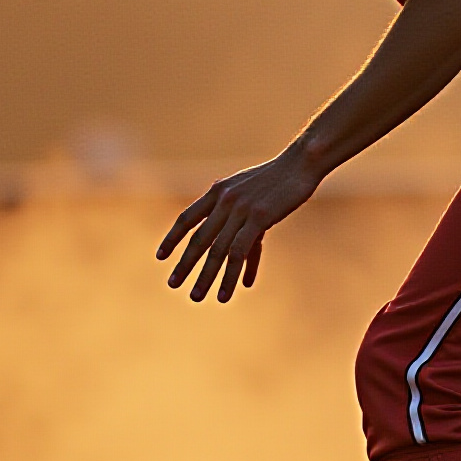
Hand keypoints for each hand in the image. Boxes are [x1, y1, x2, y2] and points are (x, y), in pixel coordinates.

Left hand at [156, 145, 320, 302]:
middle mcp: (224, 200)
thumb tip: (233, 239)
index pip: (187, 218)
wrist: (300, 163)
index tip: (160, 256)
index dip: (173, 238)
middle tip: (173, 284)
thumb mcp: (248, 190)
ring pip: (218, 250)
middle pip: (199, 239)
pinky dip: (231, 276)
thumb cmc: (276, 178)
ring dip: (206, 277)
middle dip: (185, 264)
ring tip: (196, 297)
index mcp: (217, 191)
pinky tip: (226, 293)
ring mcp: (240, 209)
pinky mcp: (259, 218)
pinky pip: (239, 253)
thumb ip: (235, 211)